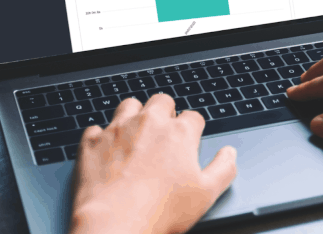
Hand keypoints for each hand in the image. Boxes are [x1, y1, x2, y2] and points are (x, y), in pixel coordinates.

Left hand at [69, 94, 236, 233]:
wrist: (115, 223)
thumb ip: (224, 168)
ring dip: (134, 115)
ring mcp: (118, 129)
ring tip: (135, 133)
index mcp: (179, 133)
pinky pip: (96, 128)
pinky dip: (102, 136)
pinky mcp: (93, 142)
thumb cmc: (161, 211)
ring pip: (129, 105)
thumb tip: (229, 154)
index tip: (189, 140)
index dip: (193, 128)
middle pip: (161, 101)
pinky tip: (107, 149)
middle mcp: (149, 123)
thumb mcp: (206, 194)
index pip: (192, 116)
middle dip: (165, 112)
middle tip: (164, 134)